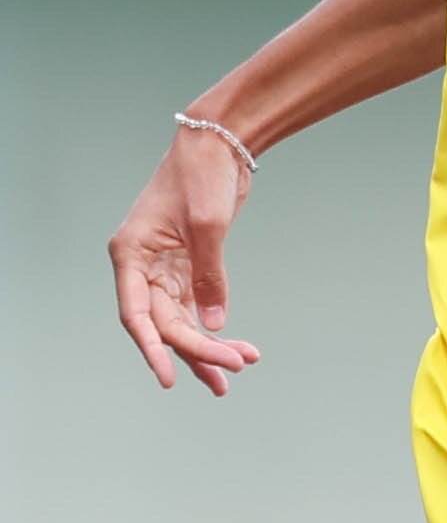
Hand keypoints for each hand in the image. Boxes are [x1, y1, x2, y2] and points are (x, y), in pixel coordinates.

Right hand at [111, 129, 260, 395]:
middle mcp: (141, 266)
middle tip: (232, 373)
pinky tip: (235, 348)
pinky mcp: (187, 268)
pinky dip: (214, 327)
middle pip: (164, 324)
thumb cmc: (202, 175)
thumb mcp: (207, 225)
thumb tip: (214, 324)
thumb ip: (209, 275)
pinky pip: (195, 308)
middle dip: (197, 351)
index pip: (136, 314)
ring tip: (239, 368)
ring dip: (208, 346)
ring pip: (180, 321)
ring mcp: (163, 269)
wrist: (218, 145)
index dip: (152, 349)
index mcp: (131, 254)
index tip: (169, 378)